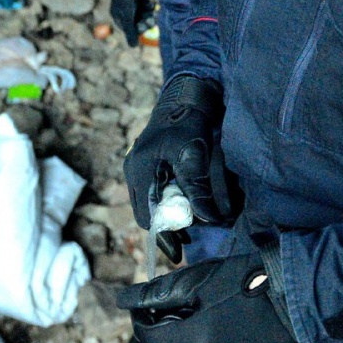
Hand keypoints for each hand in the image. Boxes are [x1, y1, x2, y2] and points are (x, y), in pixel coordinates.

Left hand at [118, 247, 294, 342]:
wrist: (291, 298)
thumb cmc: (243, 281)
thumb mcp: (198, 281)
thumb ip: (157, 294)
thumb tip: (123, 300)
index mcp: (195, 340)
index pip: (150, 338)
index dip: (141, 321)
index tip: (142, 306)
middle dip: (163, 332)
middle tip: (173, 309)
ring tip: (197, 323)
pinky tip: (213, 338)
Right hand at [125, 74, 235, 232]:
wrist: (187, 92)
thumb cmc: (189, 120)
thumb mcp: (193, 153)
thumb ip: (197, 187)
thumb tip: (208, 219)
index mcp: (139, 169)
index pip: (147, 214)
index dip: (163, 233)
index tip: (177, 250)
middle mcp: (135, 169)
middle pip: (147, 211)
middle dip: (166, 227)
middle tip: (185, 243)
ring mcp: (140, 165)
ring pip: (150, 202)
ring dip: (168, 216)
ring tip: (187, 231)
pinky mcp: (150, 161)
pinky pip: (155, 190)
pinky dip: (169, 202)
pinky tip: (185, 208)